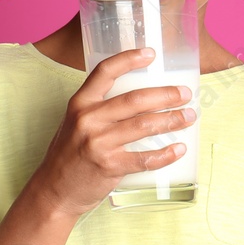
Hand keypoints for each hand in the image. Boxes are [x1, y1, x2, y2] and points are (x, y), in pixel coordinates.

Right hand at [26, 46, 194, 218]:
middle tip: (185, 94)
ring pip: (144, 126)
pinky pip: (144, 158)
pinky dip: (166, 154)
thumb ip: (98, 109)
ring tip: (189, 117)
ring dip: (172, 120)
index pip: (105, 72)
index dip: (129, 59)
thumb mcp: (74, 123)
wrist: (54, 191)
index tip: (150, 53)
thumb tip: (139, 100)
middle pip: (135, 99)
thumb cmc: (68, 155)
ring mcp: (98, 143)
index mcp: (79, 104)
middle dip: (166, 95)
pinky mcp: (109, 166)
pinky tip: (179, 149)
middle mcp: (88, 119)